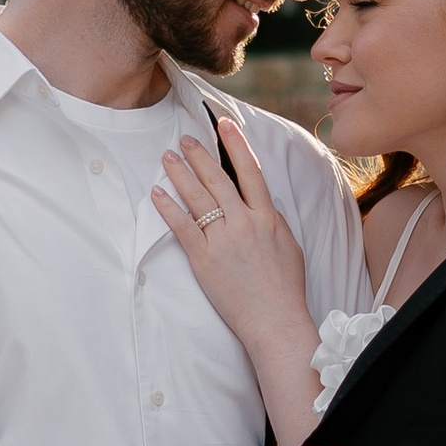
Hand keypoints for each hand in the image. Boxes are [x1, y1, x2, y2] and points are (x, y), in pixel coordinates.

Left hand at [151, 132, 312, 353]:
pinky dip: (168, 208)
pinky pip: (183, 227)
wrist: (274, 320)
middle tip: (185, 138)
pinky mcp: (204, 259)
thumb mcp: (288, 246)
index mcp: (267, 218)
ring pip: (198, 198)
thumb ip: (273, 222)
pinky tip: (157, 193)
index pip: (250, 171)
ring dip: (180, 174)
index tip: (224, 125)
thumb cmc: (284, 287)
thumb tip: (261, 205)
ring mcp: (223, 240)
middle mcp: (244, 223)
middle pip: (218, 180)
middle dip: (200, 155)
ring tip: (168, 156)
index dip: (236, 145)